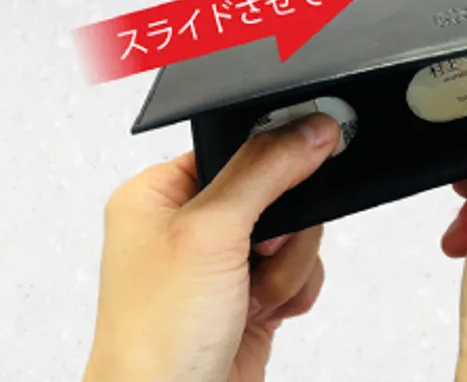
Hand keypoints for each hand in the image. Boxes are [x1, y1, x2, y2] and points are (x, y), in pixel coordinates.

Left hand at [83, 114, 339, 381]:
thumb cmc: (155, 337)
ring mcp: (222, 265)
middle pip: (277, 193)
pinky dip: (294, 292)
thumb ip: (265, 171)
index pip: (236, 147)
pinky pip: (300, 272)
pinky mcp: (250, 297)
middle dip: (282, 231)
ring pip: (295, 235)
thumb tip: (311, 130)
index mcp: (159, 195)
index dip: (273, 157)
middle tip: (259, 251)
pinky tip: (263, 312)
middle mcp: (189, 227)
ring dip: (286, 269)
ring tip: (251, 296)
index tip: (310, 154)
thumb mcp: (210, 232)